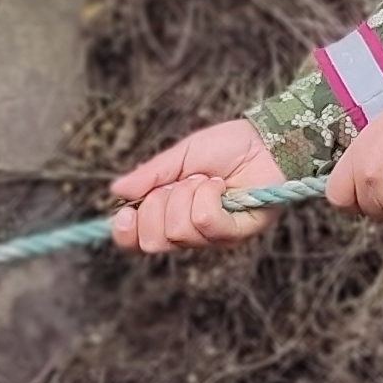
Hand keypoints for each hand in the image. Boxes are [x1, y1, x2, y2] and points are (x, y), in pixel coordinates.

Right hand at [108, 117, 288, 253]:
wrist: (265, 140)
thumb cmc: (226, 147)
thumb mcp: (181, 155)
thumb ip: (150, 175)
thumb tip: (116, 191)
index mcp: (170, 214)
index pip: (138, 241)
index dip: (126, 232)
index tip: (124, 212)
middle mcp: (189, 231)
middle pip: (153, 242)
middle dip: (157, 206)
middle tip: (179, 183)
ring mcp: (212, 236)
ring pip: (177, 231)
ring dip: (187, 195)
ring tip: (206, 180)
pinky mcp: (236, 233)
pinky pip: (205, 222)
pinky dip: (208, 197)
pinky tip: (221, 186)